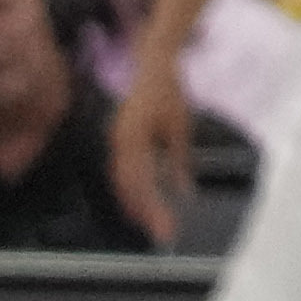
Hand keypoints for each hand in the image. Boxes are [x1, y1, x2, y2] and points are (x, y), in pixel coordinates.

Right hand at [109, 69, 200, 247]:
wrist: (153, 66)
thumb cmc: (169, 94)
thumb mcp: (180, 127)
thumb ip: (180, 161)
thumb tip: (184, 193)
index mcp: (134, 139)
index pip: (142, 184)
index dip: (153, 210)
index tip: (167, 228)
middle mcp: (119, 143)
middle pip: (129, 188)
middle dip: (144, 213)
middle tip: (161, 233)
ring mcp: (116, 141)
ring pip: (121, 182)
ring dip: (135, 204)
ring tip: (150, 223)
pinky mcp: (118, 140)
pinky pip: (121, 172)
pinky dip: (130, 190)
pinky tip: (141, 202)